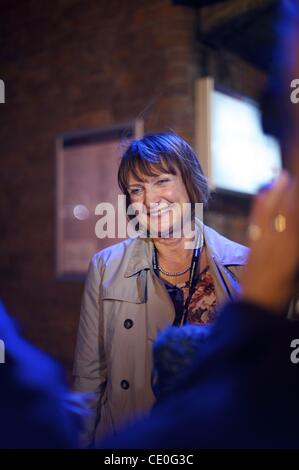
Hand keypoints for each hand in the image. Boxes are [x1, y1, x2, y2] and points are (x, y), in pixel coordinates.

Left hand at [241, 171, 298, 313]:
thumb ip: (296, 247)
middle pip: (283, 212)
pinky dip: (259, 206)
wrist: (256, 306)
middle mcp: (276, 245)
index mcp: (291, 252)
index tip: (296, 185)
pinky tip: (261, 194)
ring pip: (268, 214)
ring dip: (275, 193)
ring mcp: (261, 244)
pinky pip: (255, 222)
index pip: (294, 219)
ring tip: (281, 176)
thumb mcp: (298, 272)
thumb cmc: (284, 292)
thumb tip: (293, 226)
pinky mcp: (250, 247)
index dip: (295, 200)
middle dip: (289, 191)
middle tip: (291, 175)